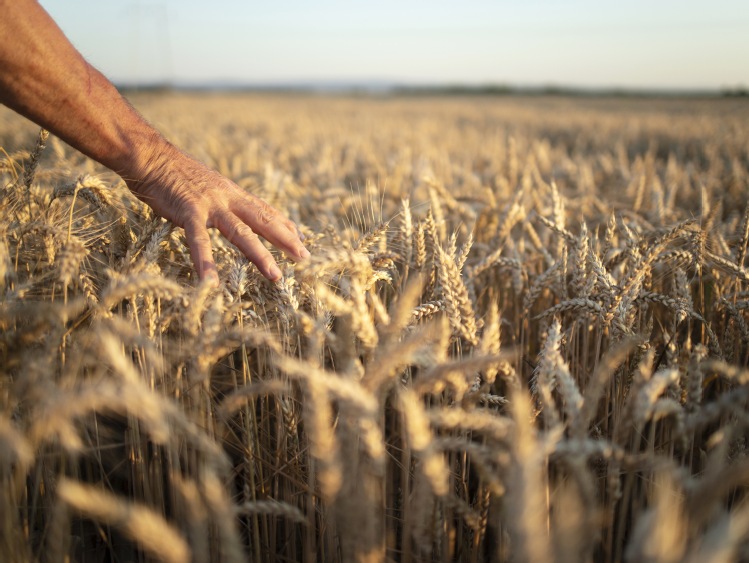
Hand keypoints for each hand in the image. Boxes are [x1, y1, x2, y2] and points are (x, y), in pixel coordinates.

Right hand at [126, 144, 308, 285]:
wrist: (150, 156)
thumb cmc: (174, 173)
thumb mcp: (207, 185)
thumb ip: (222, 200)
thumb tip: (234, 211)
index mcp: (232, 192)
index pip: (264, 210)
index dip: (284, 224)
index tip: (300, 238)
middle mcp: (227, 198)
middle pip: (263, 220)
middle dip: (285, 239)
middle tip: (304, 258)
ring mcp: (210, 205)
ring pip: (241, 232)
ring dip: (259, 255)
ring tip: (275, 275)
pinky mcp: (188, 212)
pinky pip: (199, 241)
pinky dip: (206, 262)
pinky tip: (211, 283)